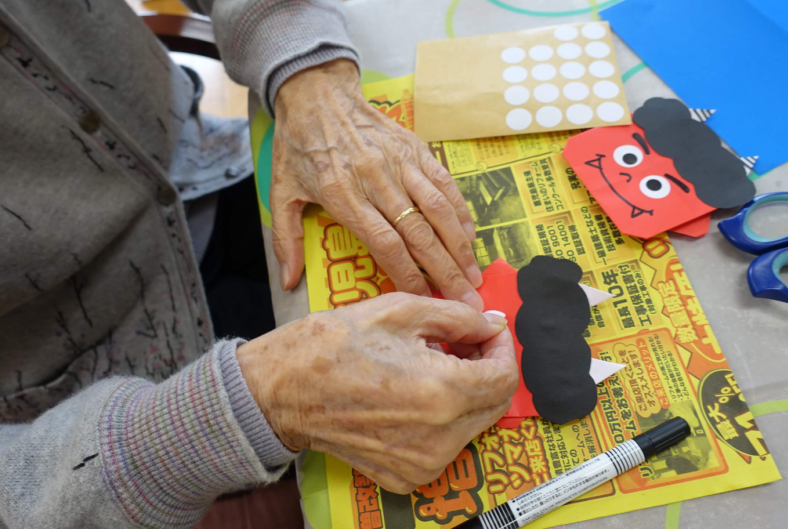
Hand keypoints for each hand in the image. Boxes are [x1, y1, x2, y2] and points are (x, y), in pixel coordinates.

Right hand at [236, 293, 517, 492]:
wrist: (281, 390)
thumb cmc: (332, 345)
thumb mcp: (400, 310)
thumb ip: (458, 316)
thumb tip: (490, 324)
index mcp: (442, 392)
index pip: (505, 376)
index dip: (502, 346)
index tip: (487, 329)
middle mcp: (440, 438)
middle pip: (495, 404)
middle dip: (487, 368)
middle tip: (461, 342)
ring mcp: (423, 464)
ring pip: (473, 425)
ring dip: (466, 393)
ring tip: (432, 364)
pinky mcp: (407, 477)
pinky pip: (446, 445)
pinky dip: (443, 418)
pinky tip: (415, 393)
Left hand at [272, 59, 482, 309]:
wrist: (317, 92)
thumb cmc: (299, 145)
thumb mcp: (281, 191)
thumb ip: (286, 238)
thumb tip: (290, 280)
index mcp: (344, 196)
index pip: (385, 244)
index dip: (409, 275)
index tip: (423, 299)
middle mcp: (376, 181)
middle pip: (418, 234)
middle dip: (444, 271)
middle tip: (465, 300)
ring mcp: (399, 163)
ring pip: (437, 210)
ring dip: (459, 245)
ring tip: (474, 274)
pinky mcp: (414, 148)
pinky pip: (443, 183)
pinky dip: (459, 209)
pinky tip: (470, 233)